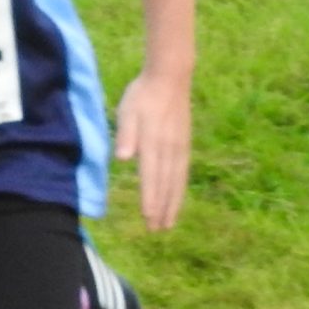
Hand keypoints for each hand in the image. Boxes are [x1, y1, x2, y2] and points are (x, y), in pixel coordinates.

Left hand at [114, 71, 190, 230]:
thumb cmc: (142, 95)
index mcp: (152, 142)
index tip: (148, 218)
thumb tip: (123, 157)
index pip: (150, 176)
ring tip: (169, 223)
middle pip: (165, 184)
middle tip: (157, 230)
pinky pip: (183, 172)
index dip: (149, 198)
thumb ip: (126, 135)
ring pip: (176, 181)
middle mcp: (169, 149)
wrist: (170, 78)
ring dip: (172, 204)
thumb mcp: (127, 111)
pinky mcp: (185, 144)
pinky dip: (180, 189)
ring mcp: (180, 147)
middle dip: (161, 208)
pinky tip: (178, 199)